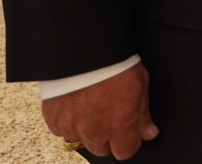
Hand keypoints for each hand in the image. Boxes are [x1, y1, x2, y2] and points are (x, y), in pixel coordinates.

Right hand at [41, 63, 157, 160]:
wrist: (85, 50)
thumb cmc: (116, 64)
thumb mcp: (140, 86)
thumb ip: (142, 114)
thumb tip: (148, 133)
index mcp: (118, 126)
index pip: (125, 152)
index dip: (129, 141)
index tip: (129, 131)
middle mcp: (94, 131)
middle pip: (102, 149)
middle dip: (108, 137)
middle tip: (109, 115)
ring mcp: (71, 127)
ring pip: (81, 140)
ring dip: (87, 130)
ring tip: (91, 106)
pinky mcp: (53, 120)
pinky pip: (62, 130)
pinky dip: (69, 122)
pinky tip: (76, 104)